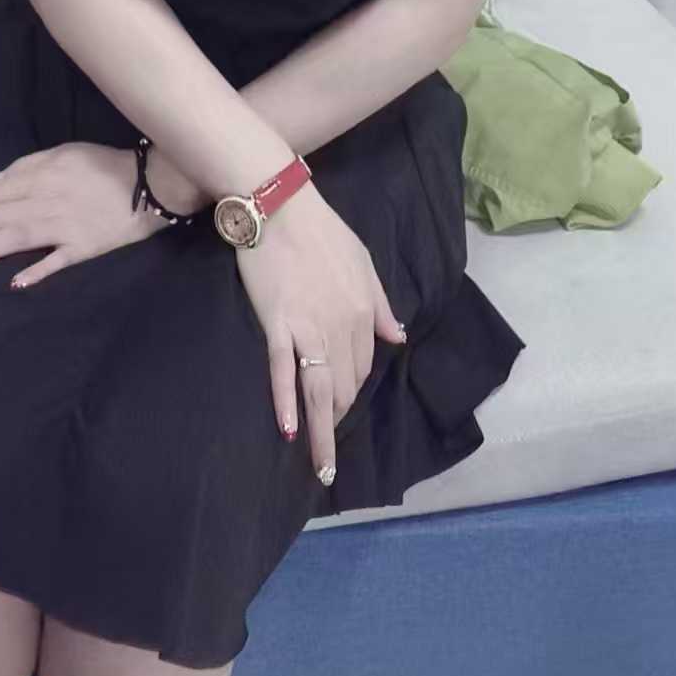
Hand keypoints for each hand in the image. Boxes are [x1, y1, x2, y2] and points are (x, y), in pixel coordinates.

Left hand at [0, 143, 180, 288]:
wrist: (151, 181)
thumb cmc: (104, 165)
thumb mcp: (63, 153)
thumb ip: (26, 167)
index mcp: (36, 176)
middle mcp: (42, 200)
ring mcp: (63, 224)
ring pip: (10, 240)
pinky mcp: (86, 245)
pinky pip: (58, 259)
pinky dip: (37, 270)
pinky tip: (13, 283)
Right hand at [235, 181, 406, 484]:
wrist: (279, 206)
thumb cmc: (321, 231)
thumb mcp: (363, 262)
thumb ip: (379, 303)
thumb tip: (397, 338)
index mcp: (362, 311)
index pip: (363, 364)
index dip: (354, 390)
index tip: (344, 408)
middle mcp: (341, 326)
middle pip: (344, 384)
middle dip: (339, 417)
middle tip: (329, 446)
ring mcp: (309, 328)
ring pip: (321, 390)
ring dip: (323, 434)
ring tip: (321, 468)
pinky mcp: (278, 325)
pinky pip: (284, 371)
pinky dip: (288, 403)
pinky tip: (291, 431)